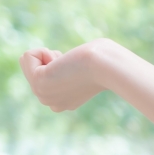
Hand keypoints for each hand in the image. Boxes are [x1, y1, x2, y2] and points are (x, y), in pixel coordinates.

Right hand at [18, 39, 153, 130]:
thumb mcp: (93, 65)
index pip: (45, 71)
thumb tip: (127, 72)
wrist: (108, 65)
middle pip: (33, 66)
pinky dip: (41, 52)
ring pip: (29, 61)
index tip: (79, 68)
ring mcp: (43, 96)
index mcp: (63, 101)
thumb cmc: (108, 61)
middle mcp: (50, 102)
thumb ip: (92, 68)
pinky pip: (26, 56)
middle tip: (74, 65)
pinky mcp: (38, 84)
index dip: (59, 62)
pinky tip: (61, 60)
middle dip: (51, 58)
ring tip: (69, 63)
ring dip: (48, 55)